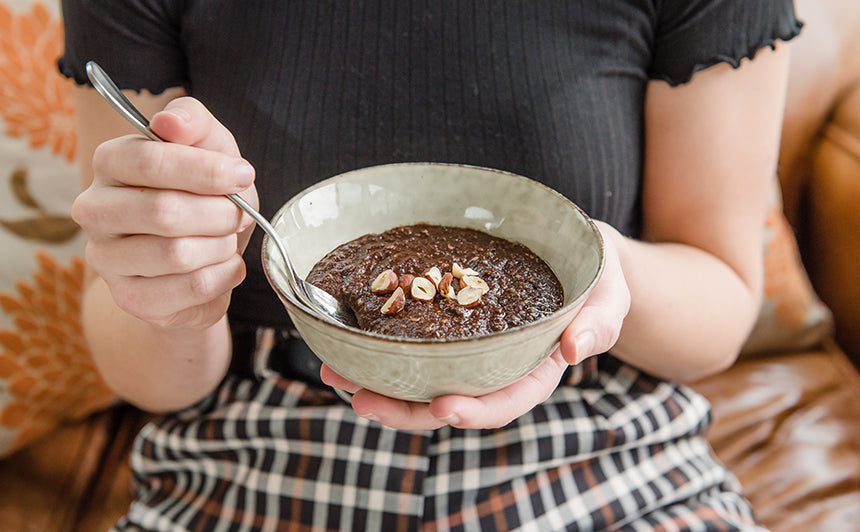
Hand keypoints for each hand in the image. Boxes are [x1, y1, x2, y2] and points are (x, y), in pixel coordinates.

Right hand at [72, 97, 258, 330]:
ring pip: (178, 255)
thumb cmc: (203, 193)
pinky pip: (191, 288)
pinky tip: (225, 266)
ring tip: (227, 239)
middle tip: (239, 214)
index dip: (206, 170)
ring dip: (222, 245)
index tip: (242, 174)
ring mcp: (107, 259)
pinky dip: (224, 275)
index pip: (150, 161)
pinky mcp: (131, 298)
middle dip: (220, 213)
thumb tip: (170, 122)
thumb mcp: (209, 148)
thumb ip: (193, 121)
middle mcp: (95, 210)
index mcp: (110, 163)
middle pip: (164, 212)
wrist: (202, 256)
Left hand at [320, 220, 630, 429]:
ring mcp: (470, 351)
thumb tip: (575, 348)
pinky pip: (415, 347)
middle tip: (361, 398)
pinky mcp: (450, 328)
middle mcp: (497, 368)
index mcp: (535, 370)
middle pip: (450, 401)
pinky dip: (382, 350)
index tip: (444, 408)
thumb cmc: (595, 275)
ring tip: (335, 373)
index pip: (506, 401)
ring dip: (378, 384)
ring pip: (422, 380)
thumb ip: (599, 321)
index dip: (475, 410)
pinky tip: (349, 343)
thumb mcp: (610, 294)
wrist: (576, 255)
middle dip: (404, 408)